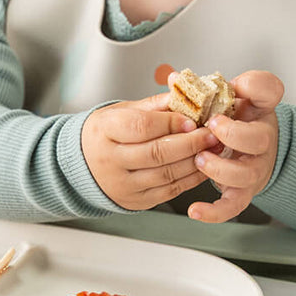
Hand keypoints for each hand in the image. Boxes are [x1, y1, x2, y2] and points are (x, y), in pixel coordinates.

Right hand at [81, 93, 221, 210]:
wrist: (82, 164)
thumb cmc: (105, 133)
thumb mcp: (122, 111)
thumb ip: (155, 104)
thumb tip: (186, 93)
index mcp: (104, 130)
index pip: (141, 127)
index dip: (170, 123)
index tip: (192, 119)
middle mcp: (110, 160)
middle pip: (156, 153)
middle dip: (190, 143)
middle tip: (212, 134)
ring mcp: (122, 184)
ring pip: (166, 174)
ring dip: (195, 162)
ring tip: (213, 149)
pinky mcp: (135, 201)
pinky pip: (169, 191)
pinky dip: (190, 179)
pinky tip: (202, 166)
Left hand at [187, 71, 282, 222]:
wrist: (251, 148)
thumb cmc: (236, 120)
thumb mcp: (227, 96)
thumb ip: (202, 87)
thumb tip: (174, 79)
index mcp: (258, 109)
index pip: (268, 91)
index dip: (255, 89)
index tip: (237, 89)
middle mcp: (261, 140)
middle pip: (259, 140)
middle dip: (233, 134)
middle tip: (210, 127)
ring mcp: (253, 167)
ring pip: (245, 175)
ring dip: (220, 168)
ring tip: (199, 160)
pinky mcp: (242, 191)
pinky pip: (233, 205)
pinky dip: (215, 211)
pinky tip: (195, 210)